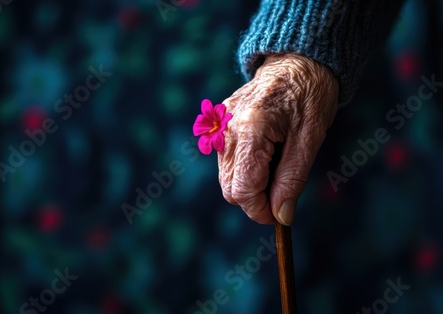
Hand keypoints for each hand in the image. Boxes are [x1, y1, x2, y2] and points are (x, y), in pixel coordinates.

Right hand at [218, 53, 338, 224]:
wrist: (297, 61)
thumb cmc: (310, 95)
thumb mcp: (310, 140)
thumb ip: (292, 181)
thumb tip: (281, 217)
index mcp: (250, 130)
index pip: (242, 190)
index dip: (260, 210)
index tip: (280, 215)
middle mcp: (227, 129)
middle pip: (229, 188)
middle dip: (255, 198)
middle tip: (283, 188)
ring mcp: (220, 125)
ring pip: (227, 176)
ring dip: (251, 182)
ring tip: (277, 162)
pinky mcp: (220, 124)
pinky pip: (227, 160)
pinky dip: (246, 167)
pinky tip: (266, 152)